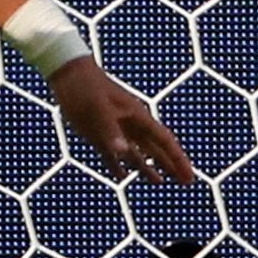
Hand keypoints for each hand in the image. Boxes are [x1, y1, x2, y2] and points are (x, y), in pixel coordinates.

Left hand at [48, 56, 194, 183]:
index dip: (178, 159)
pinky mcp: (98, 135)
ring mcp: (115, 131)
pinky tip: (123, 176)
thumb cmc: (86, 88)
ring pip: (137, 153)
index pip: (164, 141)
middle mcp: (131, 126)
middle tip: (187, 182)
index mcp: (137, 117)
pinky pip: (112, 155)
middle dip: (172, 165)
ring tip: (161, 182)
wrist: (68, 75)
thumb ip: (110, 130)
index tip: (189, 175)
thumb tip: (124, 152)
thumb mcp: (97, 109)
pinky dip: (119, 166)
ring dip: (149, 168)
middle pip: (157, 149)